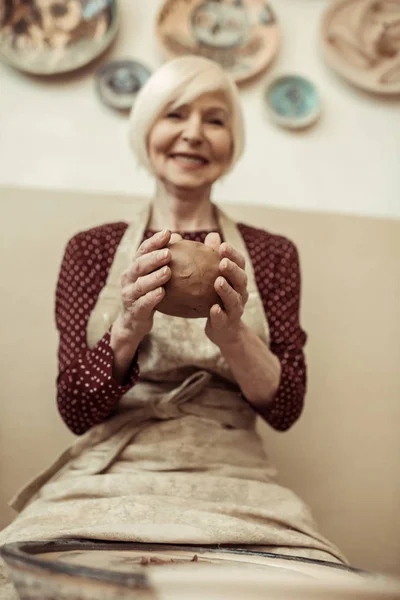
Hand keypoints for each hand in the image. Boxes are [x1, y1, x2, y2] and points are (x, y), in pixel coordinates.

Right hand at [116, 229, 180, 341]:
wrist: (136, 321)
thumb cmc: (152, 293)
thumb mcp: (158, 276)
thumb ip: (169, 259)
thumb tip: (183, 236)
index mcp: (136, 266)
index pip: (143, 250)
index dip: (154, 241)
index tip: (167, 233)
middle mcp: (129, 278)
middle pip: (139, 265)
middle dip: (153, 258)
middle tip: (168, 254)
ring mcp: (129, 294)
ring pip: (140, 284)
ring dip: (154, 278)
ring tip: (168, 272)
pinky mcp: (134, 310)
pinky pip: (142, 303)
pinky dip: (151, 298)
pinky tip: (162, 293)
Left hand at [204, 232, 248, 347]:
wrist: (223, 329)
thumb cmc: (213, 297)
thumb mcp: (210, 277)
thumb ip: (204, 258)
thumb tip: (189, 235)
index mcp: (236, 278)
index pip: (240, 262)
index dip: (233, 254)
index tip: (222, 246)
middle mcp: (240, 292)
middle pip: (241, 279)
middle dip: (233, 269)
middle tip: (222, 262)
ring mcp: (235, 309)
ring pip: (235, 299)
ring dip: (227, 290)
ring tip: (218, 282)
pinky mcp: (228, 323)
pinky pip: (224, 318)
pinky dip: (219, 313)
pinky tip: (212, 309)